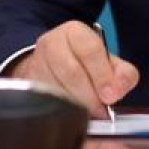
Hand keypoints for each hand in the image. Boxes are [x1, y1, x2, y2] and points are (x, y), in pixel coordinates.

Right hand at [7, 20, 138, 118]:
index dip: (102, 75)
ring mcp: (35, 64)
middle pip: (71, 72)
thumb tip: (118, 89)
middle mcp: (51, 44)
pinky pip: (42, 101)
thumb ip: (123, 74)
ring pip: (55, 89)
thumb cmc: (83, 64)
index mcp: (74, 32)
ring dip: (75, 105)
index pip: (90, 50)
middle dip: (89, 95)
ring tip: (87, 114)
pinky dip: (60, 111)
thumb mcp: (108, 63)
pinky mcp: (26, 84)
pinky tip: (70, 115)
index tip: (110, 96)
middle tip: (100, 110)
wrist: (52, 65)